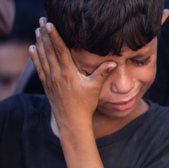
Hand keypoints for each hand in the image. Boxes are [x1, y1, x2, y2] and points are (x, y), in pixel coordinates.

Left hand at [29, 18, 114, 133]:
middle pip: (49, 50)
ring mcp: (50, 80)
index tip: (50, 24)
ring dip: (40, 43)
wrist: (72, 121)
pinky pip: (39, 67)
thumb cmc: (85, 105)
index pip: (60, 50)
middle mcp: (57, 75)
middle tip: (42, 21)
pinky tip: (33, 48)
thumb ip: (102, 73)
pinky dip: (35, 57)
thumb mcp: (95, 88)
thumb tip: (113, 62)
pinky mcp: (46, 85)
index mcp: (69, 73)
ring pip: (42, 57)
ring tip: (38, 30)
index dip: (55, 36)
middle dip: (45, 35)